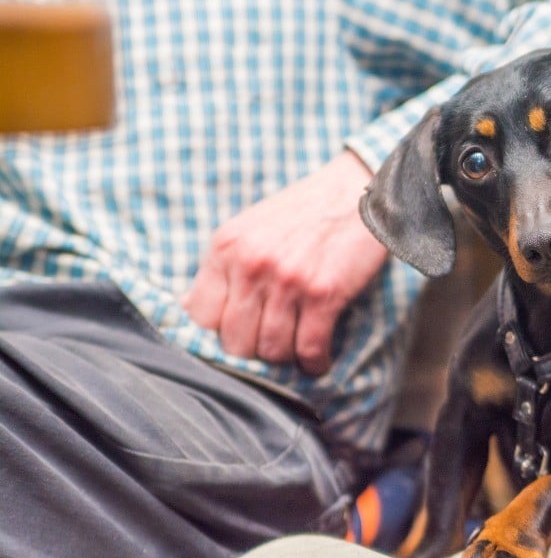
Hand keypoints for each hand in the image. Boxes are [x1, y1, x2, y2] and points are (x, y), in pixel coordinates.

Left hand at [182, 151, 387, 374]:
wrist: (353, 194)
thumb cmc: (301, 214)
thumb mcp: (247, 229)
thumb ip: (221, 267)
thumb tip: (189, 309)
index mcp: (226, 247)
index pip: (200, 316)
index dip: (217, 333)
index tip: (237, 334)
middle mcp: (252, 265)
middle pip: (235, 342)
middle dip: (253, 352)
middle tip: (270, 346)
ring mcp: (287, 281)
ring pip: (272, 351)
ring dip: (287, 359)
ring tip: (296, 352)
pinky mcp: (323, 294)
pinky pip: (310, 349)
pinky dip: (315, 363)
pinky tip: (318, 360)